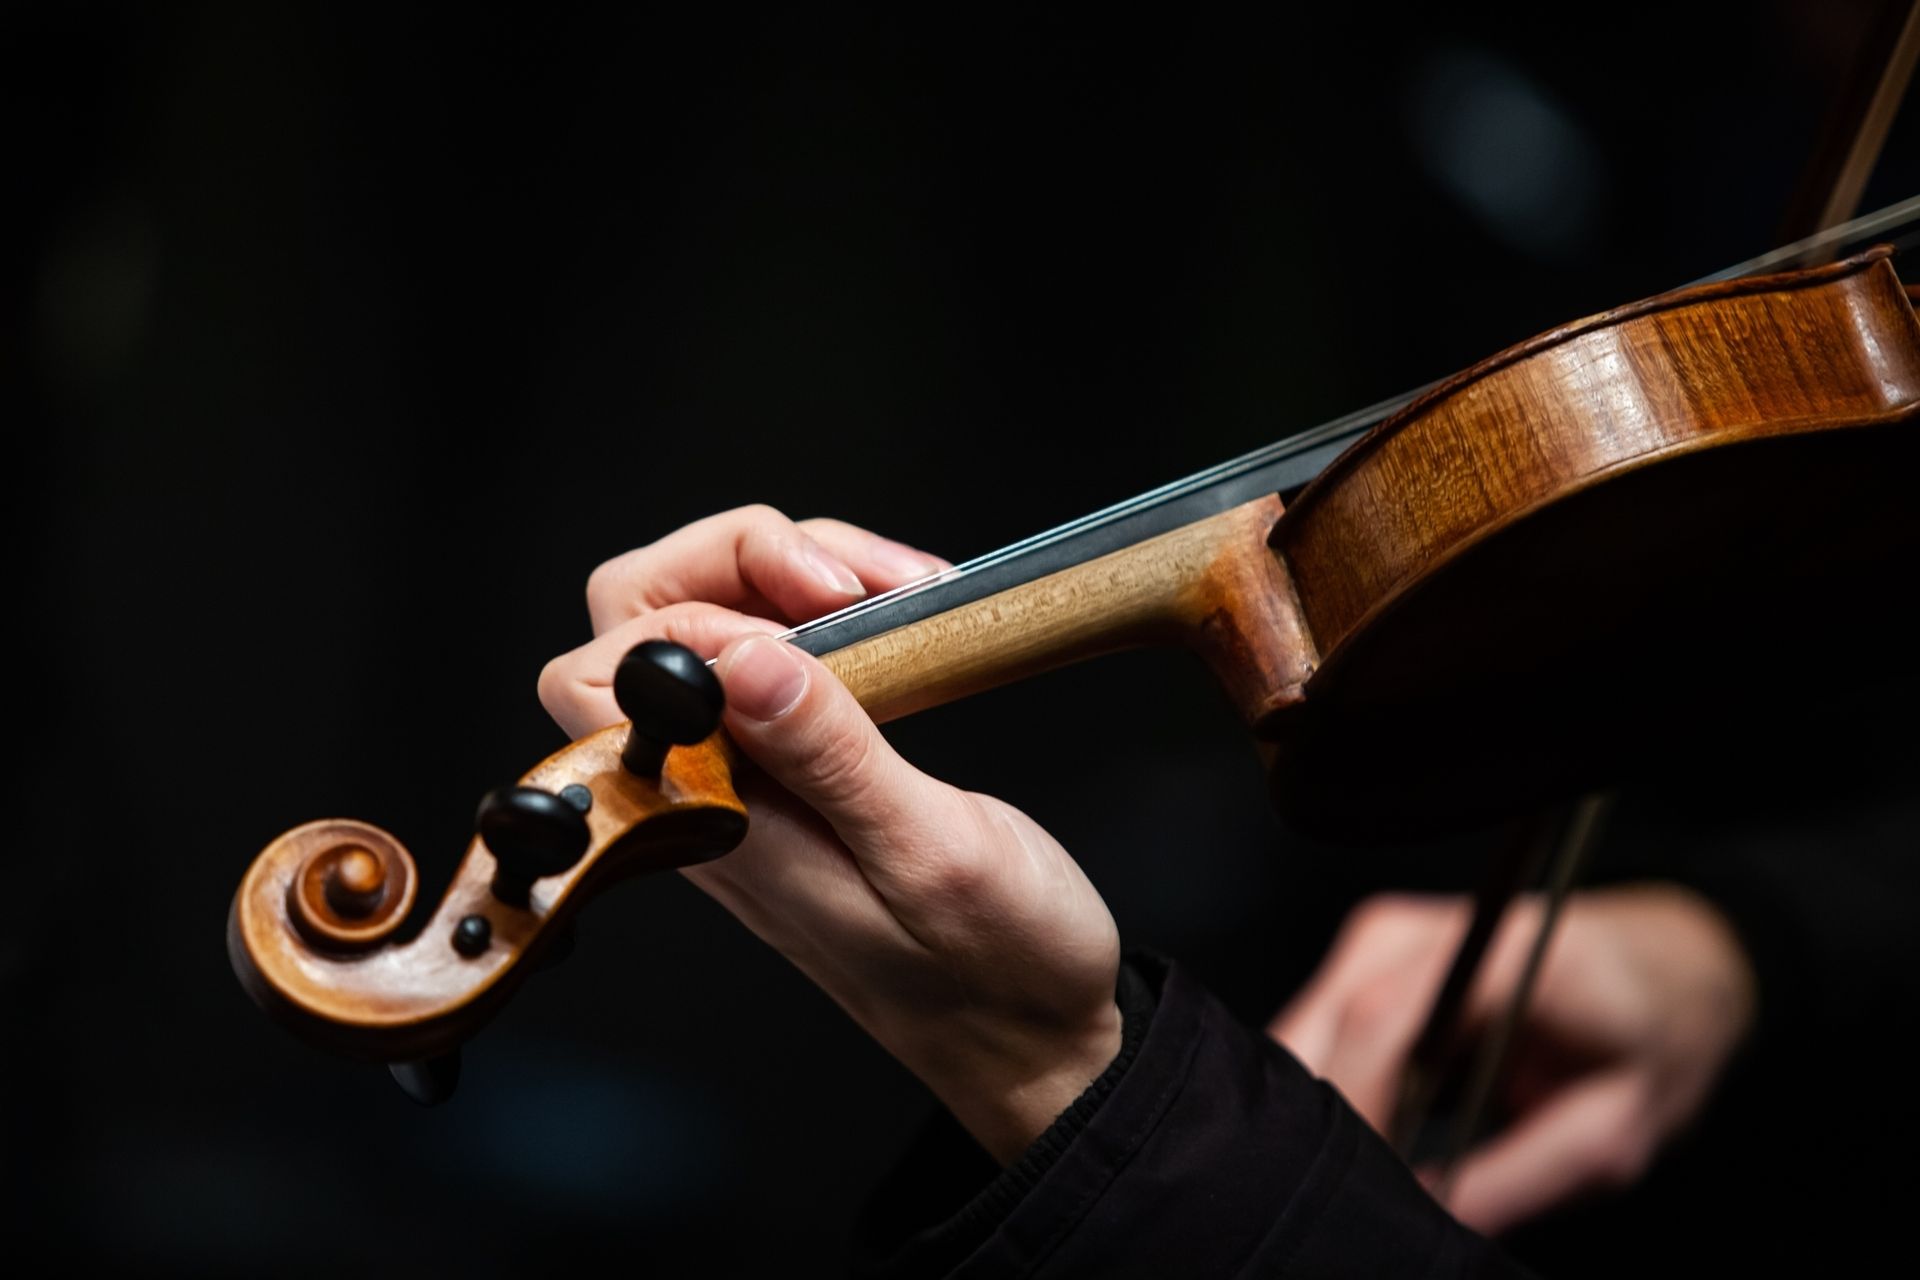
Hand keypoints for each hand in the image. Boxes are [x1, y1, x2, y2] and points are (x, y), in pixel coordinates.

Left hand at [539, 506, 1122, 1162]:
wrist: (1033, 1031)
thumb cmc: (995, 964)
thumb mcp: (933, 852)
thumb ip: (832, 755)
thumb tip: (738, 659)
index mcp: (716, 824)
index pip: (609, 673)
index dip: (701, 609)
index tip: (831, 610)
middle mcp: (708, 796)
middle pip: (635, 623)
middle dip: (734, 561)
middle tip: (849, 583)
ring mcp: (746, 778)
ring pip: (703, 625)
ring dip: (790, 576)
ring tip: (900, 589)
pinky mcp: (793, 767)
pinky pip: (767, 655)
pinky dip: (825, 608)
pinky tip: (898, 614)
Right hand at [1271, 886, 1755, 1234]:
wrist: (1662, 965)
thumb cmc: (1649, 1035)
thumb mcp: (1612, 1127)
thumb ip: (1520, 1175)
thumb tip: (1430, 1221)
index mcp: (1497, 950)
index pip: (1381, 1019)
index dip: (1352, 1104)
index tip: (1352, 1186)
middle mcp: (1420, 929)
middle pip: (1323, 1021)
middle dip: (1314, 1117)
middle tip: (1341, 1203)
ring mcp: (1385, 936)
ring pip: (1305, 1029)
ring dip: (1315, 1107)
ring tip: (1356, 1179)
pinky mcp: (1367, 958)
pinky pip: (1321, 1029)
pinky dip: (1328, 1087)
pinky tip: (1358, 1139)